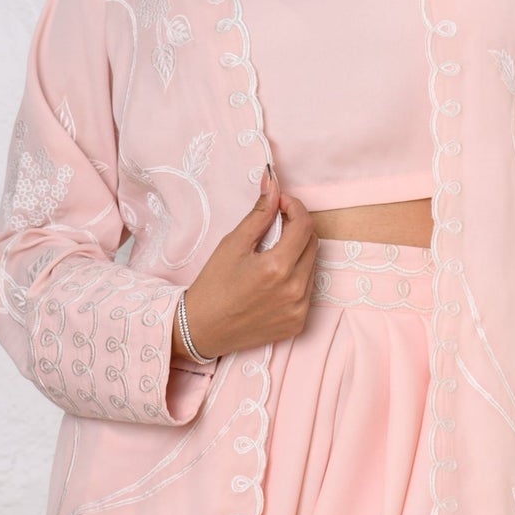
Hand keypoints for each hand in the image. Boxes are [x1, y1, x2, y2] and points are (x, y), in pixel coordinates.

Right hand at [174, 168, 316, 361]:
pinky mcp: (298, 323)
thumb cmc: (213, 286)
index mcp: (277, 268)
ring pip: (312, 266)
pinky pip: (307, 290)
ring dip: (298, 253)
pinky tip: (273, 280)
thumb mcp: (233, 244)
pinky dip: (296, 277)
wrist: (202, 330)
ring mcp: (299, 309)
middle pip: (312, 244)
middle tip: (275, 226)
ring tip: (271, 255)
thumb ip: (259, 214)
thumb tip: (273, 184)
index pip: (304, 226)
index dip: (295, 208)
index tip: (281, 203)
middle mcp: (294, 290)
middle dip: (297, 228)